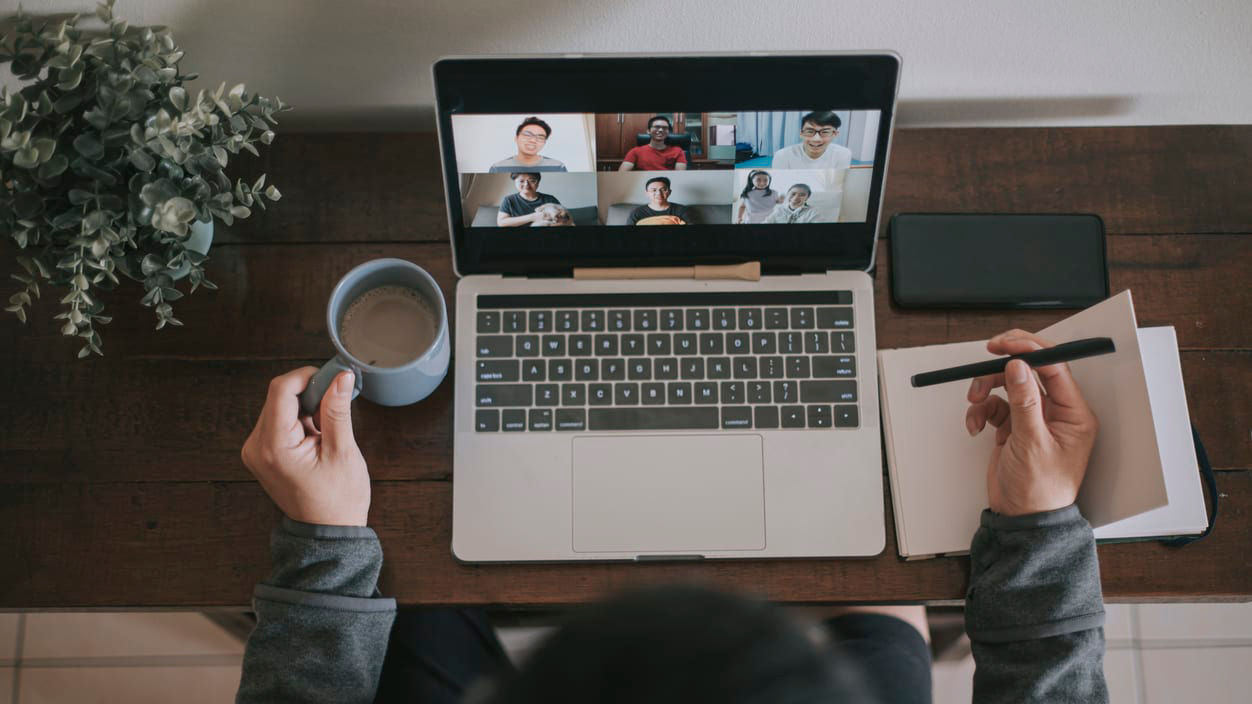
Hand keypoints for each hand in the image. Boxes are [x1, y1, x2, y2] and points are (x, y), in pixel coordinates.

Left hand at [241, 367, 370, 525]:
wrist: (327, 531)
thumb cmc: (337, 499)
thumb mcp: (342, 451)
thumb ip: (337, 410)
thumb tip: (341, 377)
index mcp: (273, 447)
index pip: (280, 390)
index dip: (307, 376)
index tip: (331, 377)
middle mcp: (256, 447)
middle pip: (278, 396)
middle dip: (309, 394)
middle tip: (335, 405)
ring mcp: (256, 451)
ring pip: (278, 406)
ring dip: (305, 408)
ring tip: (326, 430)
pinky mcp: (261, 453)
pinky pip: (278, 421)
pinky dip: (299, 419)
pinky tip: (316, 436)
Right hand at [965, 330, 1098, 515]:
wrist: (1021, 519)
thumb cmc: (1039, 491)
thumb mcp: (1031, 443)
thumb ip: (1024, 401)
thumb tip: (1019, 367)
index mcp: (1074, 414)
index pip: (1055, 367)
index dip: (1030, 349)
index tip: (1006, 344)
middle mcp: (1056, 412)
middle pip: (1030, 371)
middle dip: (1004, 365)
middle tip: (987, 355)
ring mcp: (1033, 418)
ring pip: (1007, 385)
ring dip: (986, 388)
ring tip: (974, 403)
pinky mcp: (1014, 427)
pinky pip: (994, 405)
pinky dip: (980, 411)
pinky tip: (975, 425)